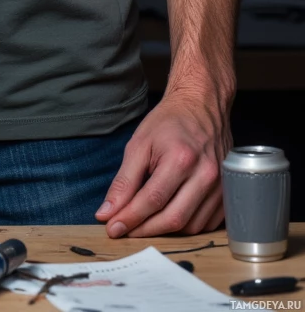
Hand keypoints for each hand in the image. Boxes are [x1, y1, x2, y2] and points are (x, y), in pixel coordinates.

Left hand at [95, 89, 228, 237]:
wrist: (202, 106)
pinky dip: (186, 227)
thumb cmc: (169, 122)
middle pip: (174, 218)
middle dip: (145, 230)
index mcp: (181, 158)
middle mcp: (205, 174)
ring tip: (145, 223)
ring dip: (165, 231)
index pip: (152, 199)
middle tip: (125, 231)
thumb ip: (124, 180)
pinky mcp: (229, 193)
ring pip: (191, 226)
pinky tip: (169, 217)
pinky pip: (207, 224)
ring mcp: (221, 185)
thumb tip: (107, 212)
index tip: (112, 228)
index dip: (131, 218)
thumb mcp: (139, 144)